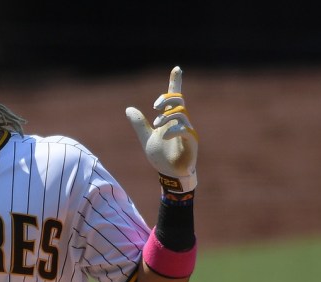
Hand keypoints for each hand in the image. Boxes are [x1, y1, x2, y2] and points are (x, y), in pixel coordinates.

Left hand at [125, 66, 197, 192]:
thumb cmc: (161, 156)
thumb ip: (139, 124)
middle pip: (179, 100)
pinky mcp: (191, 141)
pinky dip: (173, 130)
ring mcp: (187, 130)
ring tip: (156, 125)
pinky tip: (164, 135)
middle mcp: (180, 121)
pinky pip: (185, 129)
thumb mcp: (146, 138)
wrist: (169, 173)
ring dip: (167, 116)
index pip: (174, 98)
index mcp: (170, 119)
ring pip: (181, 113)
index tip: (176, 68)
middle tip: (154, 107)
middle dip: (167, 99)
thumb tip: (128, 109)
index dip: (175, 83)